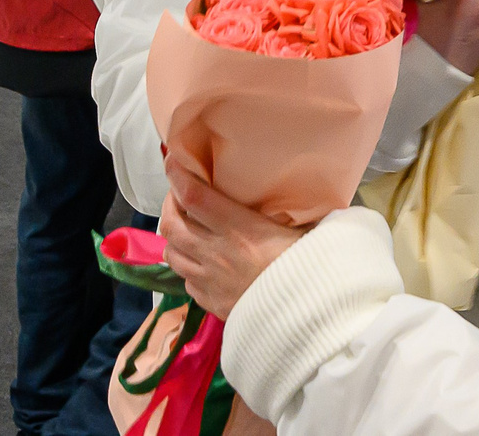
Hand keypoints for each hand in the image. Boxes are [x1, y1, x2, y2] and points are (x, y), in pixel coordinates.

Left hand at [162, 161, 305, 316]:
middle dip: (169, 205)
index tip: (173, 159)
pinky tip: (199, 262)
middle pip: (171, 224)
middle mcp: (215, 253)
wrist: (304, 318)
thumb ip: (294, 209)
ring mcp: (207, 280)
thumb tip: (310, 189)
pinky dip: (187, 266)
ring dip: (173, 236)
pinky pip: (185, 279)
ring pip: (171, 252)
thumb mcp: (304, 229)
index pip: (195, 197)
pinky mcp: (208, 301)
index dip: (178, 176)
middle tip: (178, 194)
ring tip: (184, 227)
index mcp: (239, 229)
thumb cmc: (308, 266)